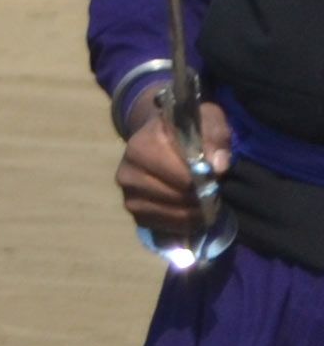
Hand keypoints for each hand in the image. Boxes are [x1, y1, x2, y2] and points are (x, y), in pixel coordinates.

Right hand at [120, 90, 231, 240]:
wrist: (157, 137)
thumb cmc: (185, 129)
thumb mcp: (206, 120)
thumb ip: (214, 137)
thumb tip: (219, 166)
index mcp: (141, 146)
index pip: (179, 174)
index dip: (204, 178)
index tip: (217, 176)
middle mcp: (127, 173)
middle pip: (175, 196)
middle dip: (200, 197)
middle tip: (214, 192)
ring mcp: (128, 195)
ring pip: (171, 213)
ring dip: (194, 212)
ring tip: (206, 202)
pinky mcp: (134, 212)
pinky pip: (163, 225)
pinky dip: (182, 222)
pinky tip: (192, 210)